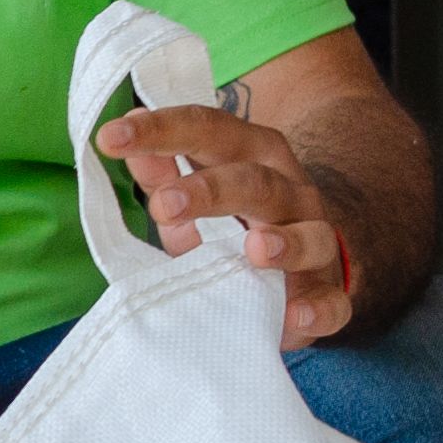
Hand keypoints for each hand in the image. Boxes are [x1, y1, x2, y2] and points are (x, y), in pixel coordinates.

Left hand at [94, 101, 355, 345]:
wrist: (305, 264)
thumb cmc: (235, 231)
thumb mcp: (194, 201)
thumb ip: (163, 173)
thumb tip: (123, 132)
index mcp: (251, 155)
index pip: (207, 130)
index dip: (161, 130)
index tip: (109, 137)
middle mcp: (289, 190)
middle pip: (254, 181)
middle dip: (210, 191)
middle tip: (164, 205)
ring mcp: (315, 240)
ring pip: (309, 234)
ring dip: (284, 242)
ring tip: (255, 250)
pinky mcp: (327, 291)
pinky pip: (333, 299)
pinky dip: (319, 307)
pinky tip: (297, 313)